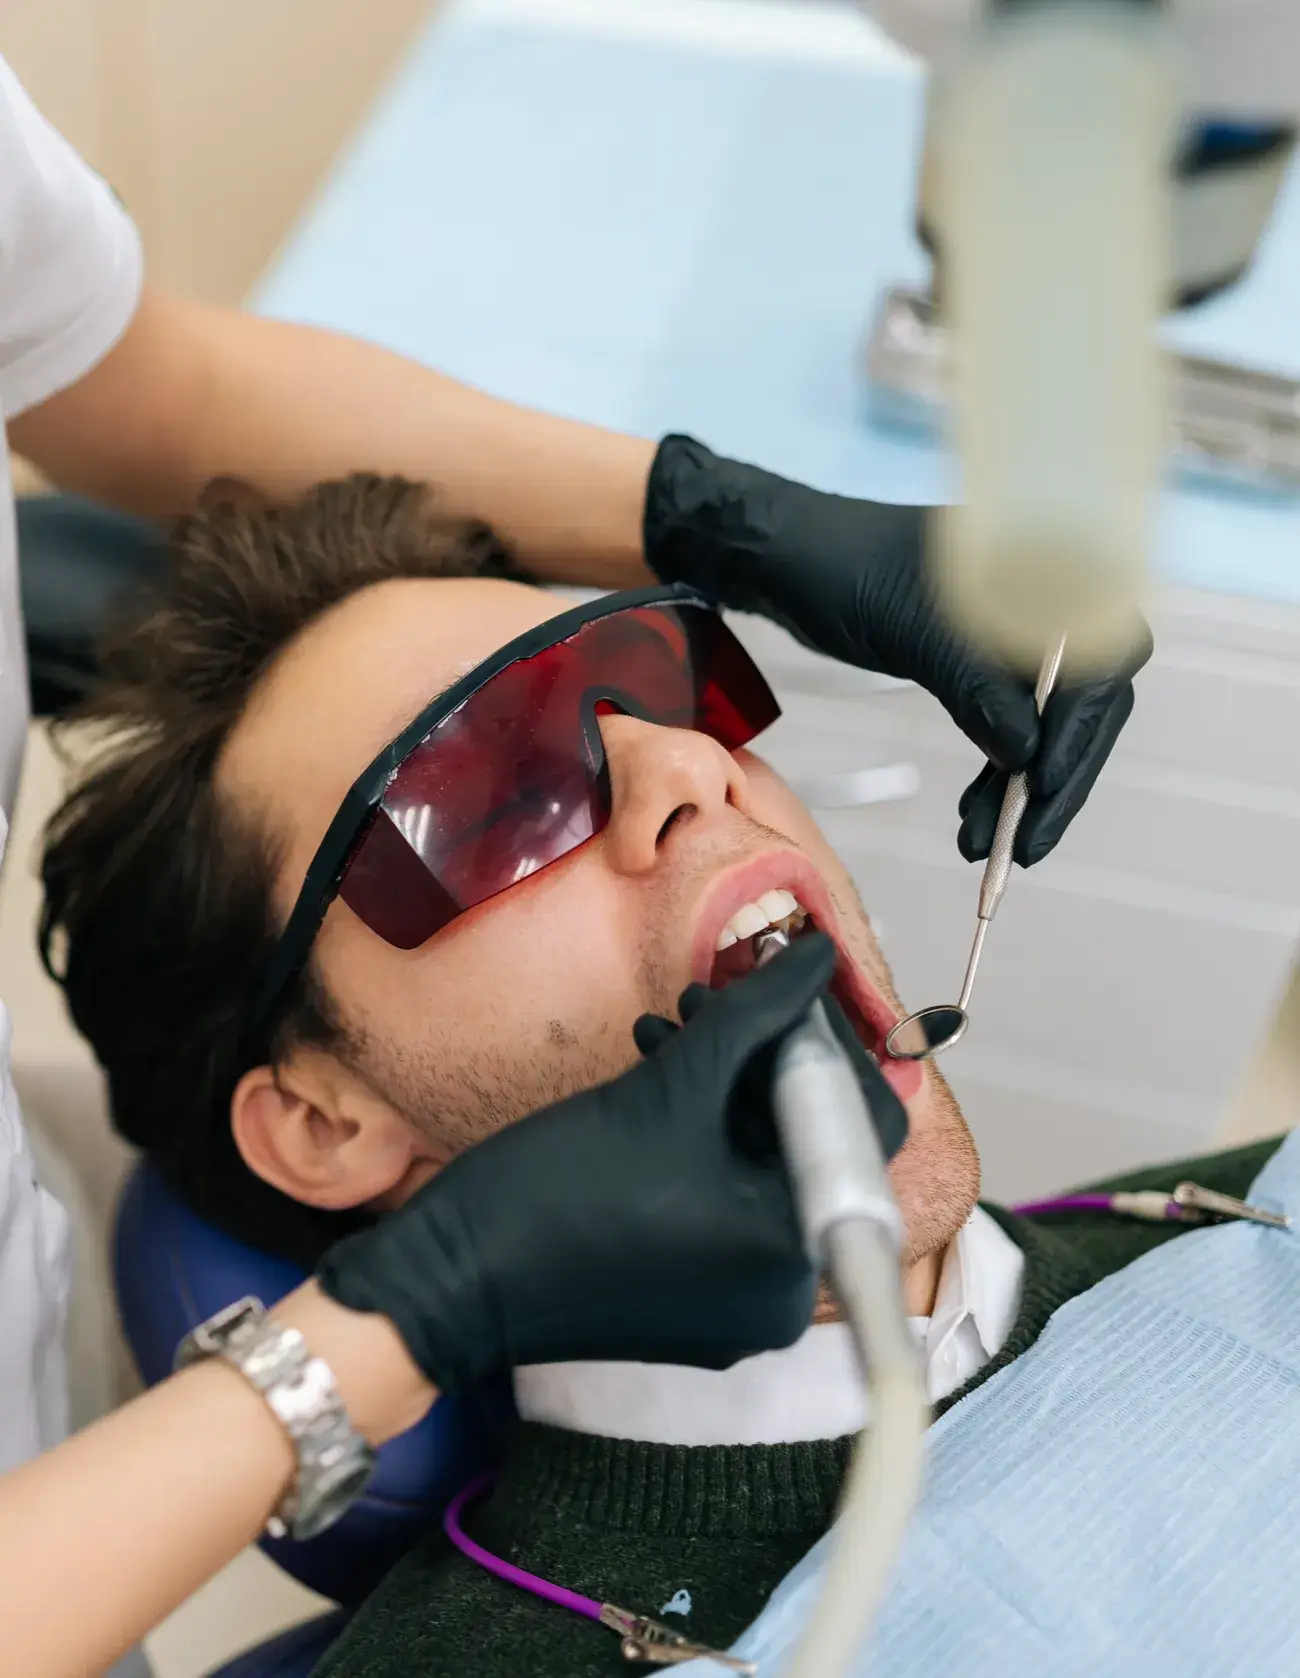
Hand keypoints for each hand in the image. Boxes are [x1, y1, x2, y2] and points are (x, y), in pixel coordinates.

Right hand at [317, 934, 846, 1392]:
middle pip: (811, 1146)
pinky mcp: (696, 1300)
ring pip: (762, 1166)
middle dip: (764, 1060)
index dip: (826, 1044)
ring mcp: (739, 1302)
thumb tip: (820, 955)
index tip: (780, 988)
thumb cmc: (558, 1192)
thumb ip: (757, 1014)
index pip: (862, 1127)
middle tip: (716, 997)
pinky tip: (652, 1074)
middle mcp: (786, 1293)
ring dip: (725, 1087)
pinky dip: (701, 1137)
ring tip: (668, 1027)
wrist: (452, 1280)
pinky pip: (727, 1201)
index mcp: (797, 1252)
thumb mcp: (670, 1088)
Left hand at [644, 434, 1150, 865]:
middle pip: (1083, 701)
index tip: (1045, 789)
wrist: (787, 558)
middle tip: (1026, 846)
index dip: (1079, 731)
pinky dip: (998, 768)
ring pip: (1045, 719)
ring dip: (1021, 787)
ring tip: (986, 844)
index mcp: (1047, 568)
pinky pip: (1011, 717)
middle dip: (1054, 777)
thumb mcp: (914, 632)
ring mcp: (1017, 631)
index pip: (1098, 661)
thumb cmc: (842, 571)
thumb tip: (1028, 754)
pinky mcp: (985, 657)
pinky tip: (977, 812)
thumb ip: (977, 688)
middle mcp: (1047, 597)